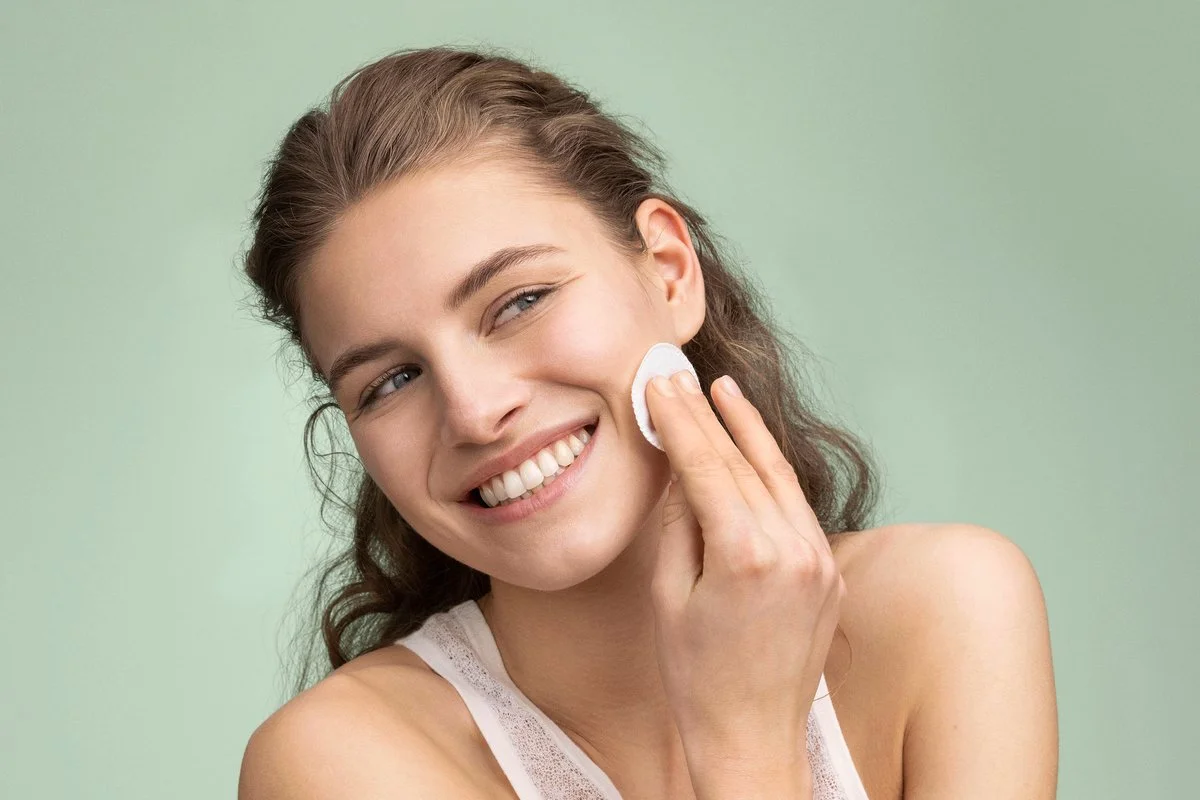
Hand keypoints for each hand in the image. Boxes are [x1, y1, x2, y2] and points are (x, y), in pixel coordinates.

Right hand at [644, 370, 844, 793]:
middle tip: (685, 378)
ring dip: (751, 434)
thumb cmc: (696, 677)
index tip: (660, 386)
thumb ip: (679, 521)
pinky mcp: (831, 574)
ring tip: (726, 395)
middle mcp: (794, 550)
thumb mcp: (668, 594)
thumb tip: (681, 467)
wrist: (751, 738)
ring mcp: (821, 561)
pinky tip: (755, 452)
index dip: (681, 421)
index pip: (708, 466)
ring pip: (781, 478)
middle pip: (747, 463)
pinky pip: (798, 509)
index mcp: (746, 555)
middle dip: (712, 416)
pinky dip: (773, 476)